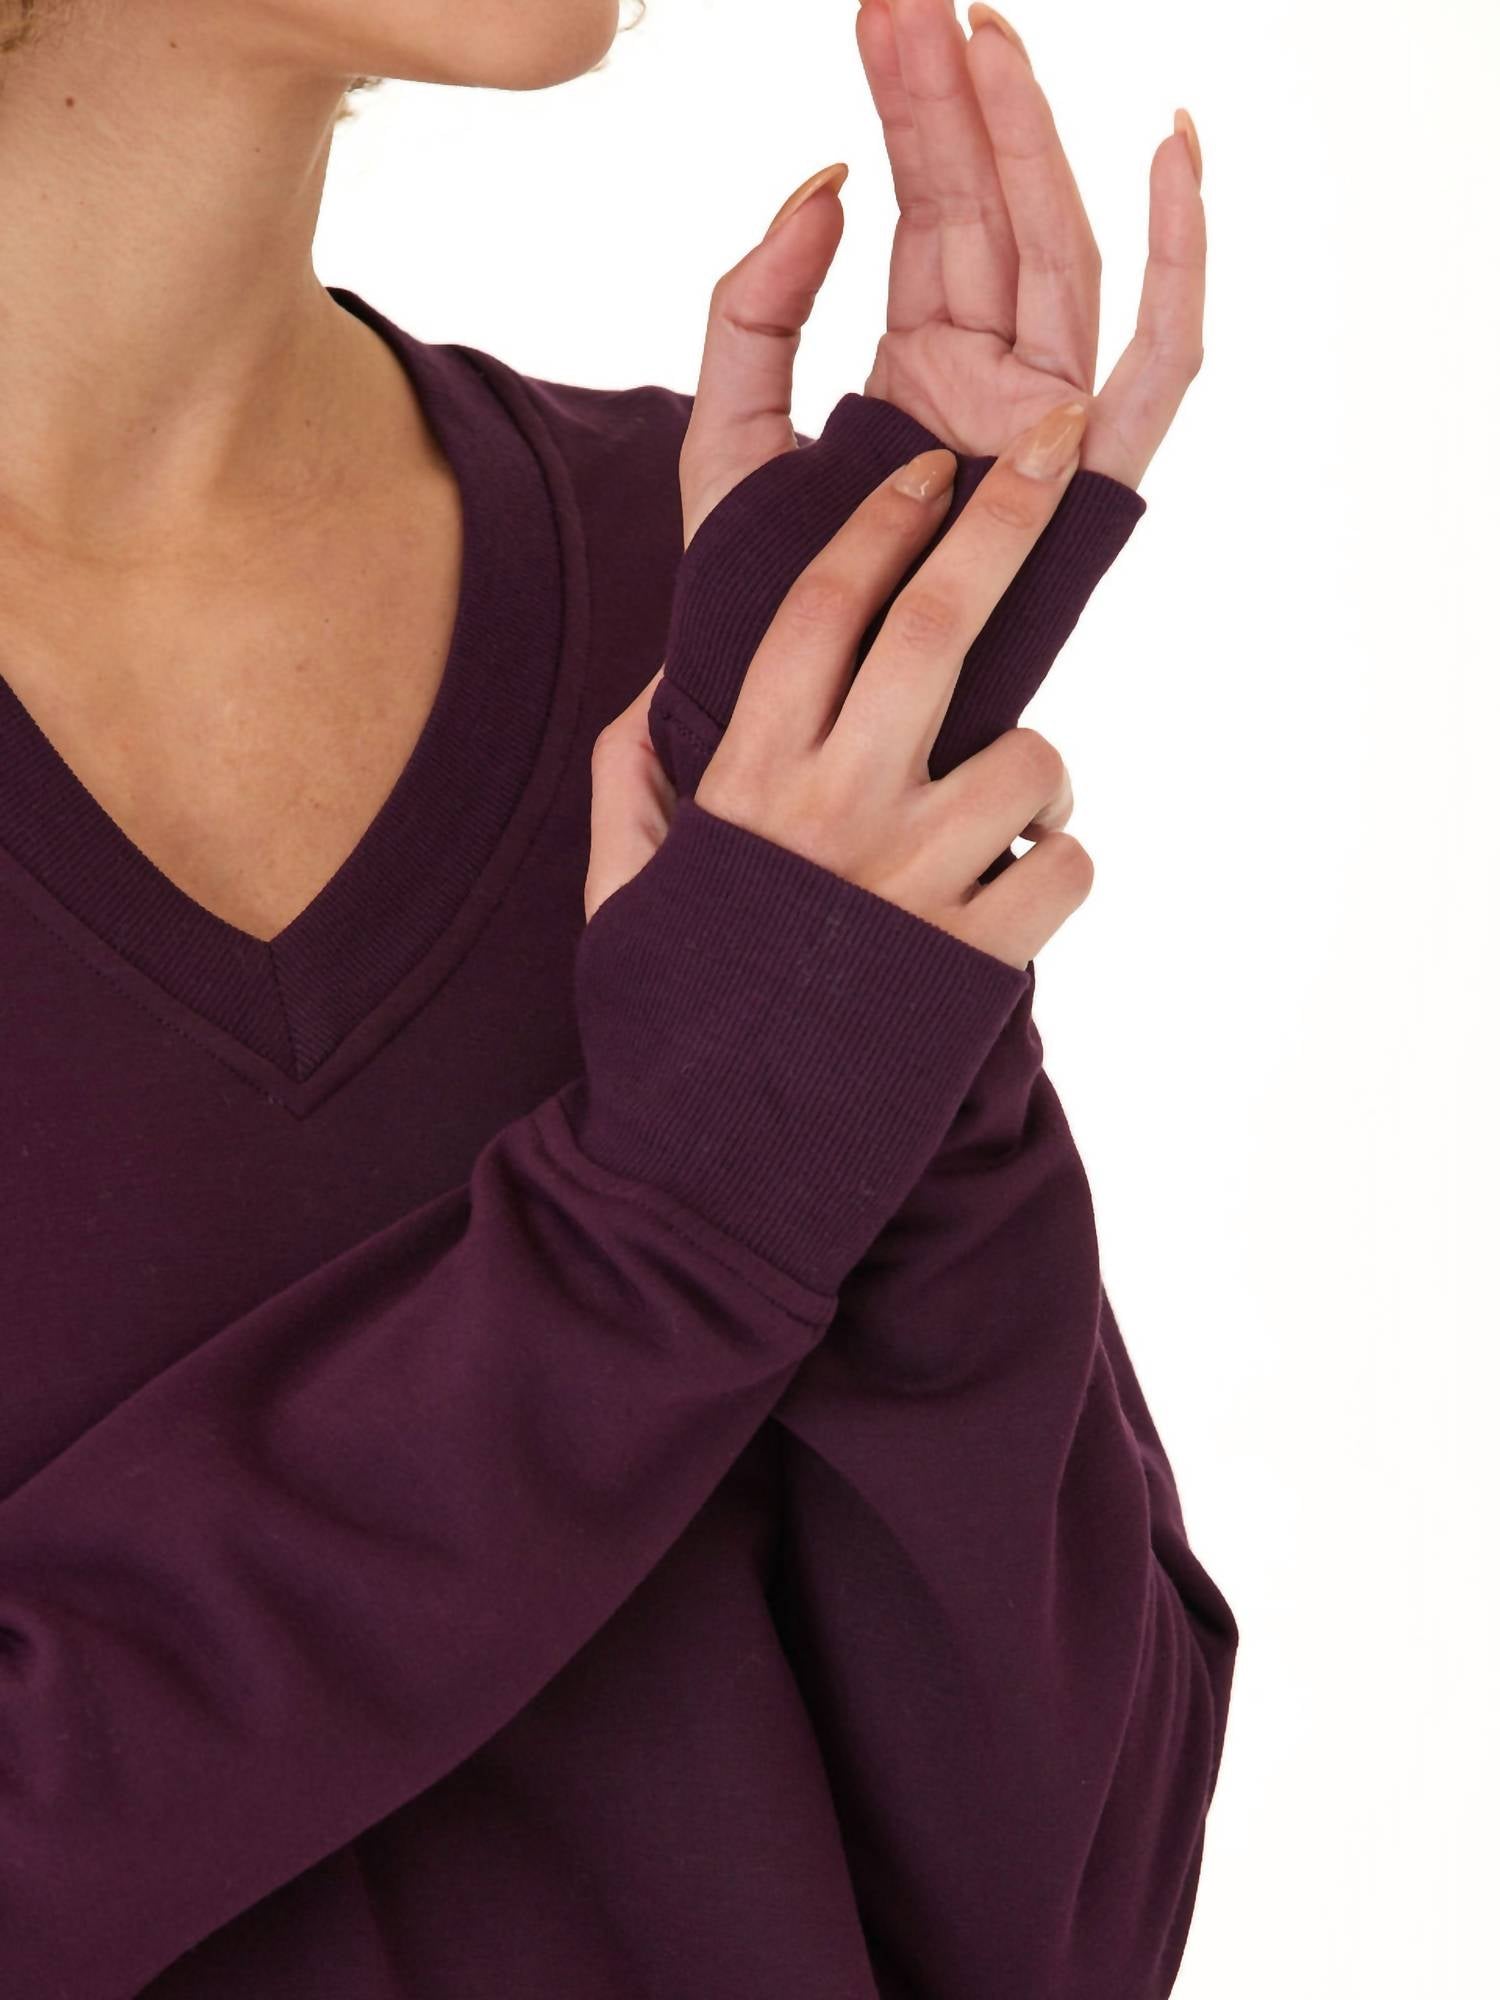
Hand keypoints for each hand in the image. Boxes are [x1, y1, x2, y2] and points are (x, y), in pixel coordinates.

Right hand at [595, 415, 1094, 974]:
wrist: (713, 1170)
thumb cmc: (670, 1022)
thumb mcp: (621, 893)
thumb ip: (634, 783)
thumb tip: (655, 696)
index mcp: (747, 781)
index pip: (818, 610)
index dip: (878, 525)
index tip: (924, 474)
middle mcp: (834, 812)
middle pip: (939, 628)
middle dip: (1004, 516)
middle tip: (1053, 443)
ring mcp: (911, 883)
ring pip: (1034, 754)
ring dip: (1041, 767)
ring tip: (1005, 816)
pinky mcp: (976, 961)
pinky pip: (1067, 869)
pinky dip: (1058, 869)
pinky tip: (1012, 900)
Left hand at [678, 0, 1202, 542]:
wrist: (780, 709)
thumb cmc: (757, 592)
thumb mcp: (724, 431)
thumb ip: (751, 311)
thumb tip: (823, 184)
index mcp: (913, 366)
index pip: (928, 210)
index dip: (912, 109)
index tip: (887, 11)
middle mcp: (987, 381)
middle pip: (995, 212)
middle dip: (964, 101)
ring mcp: (1042, 423)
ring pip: (1061, 255)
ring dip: (1035, 143)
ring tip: (989, 38)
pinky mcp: (1087, 475)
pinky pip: (1156, 358)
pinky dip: (1178, 262)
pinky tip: (1171, 153)